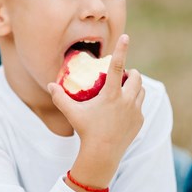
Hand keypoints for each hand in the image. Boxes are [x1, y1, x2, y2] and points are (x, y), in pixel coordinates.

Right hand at [49, 34, 144, 161]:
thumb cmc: (85, 131)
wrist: (102, 154)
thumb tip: (50, 84)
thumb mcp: (72, 113)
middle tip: (123, 74)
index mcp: (111, 95)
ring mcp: (135, 111)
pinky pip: (140, 106)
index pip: (118, 67)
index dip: (122, 50)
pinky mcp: (139, 121)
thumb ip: (60, 97)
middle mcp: (127, 100)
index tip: (126, 37)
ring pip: (142, 91)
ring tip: (126, 88)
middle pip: (136, 77)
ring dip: (136, 86)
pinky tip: (124, 108)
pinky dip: (134, 103)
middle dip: (132, 72)